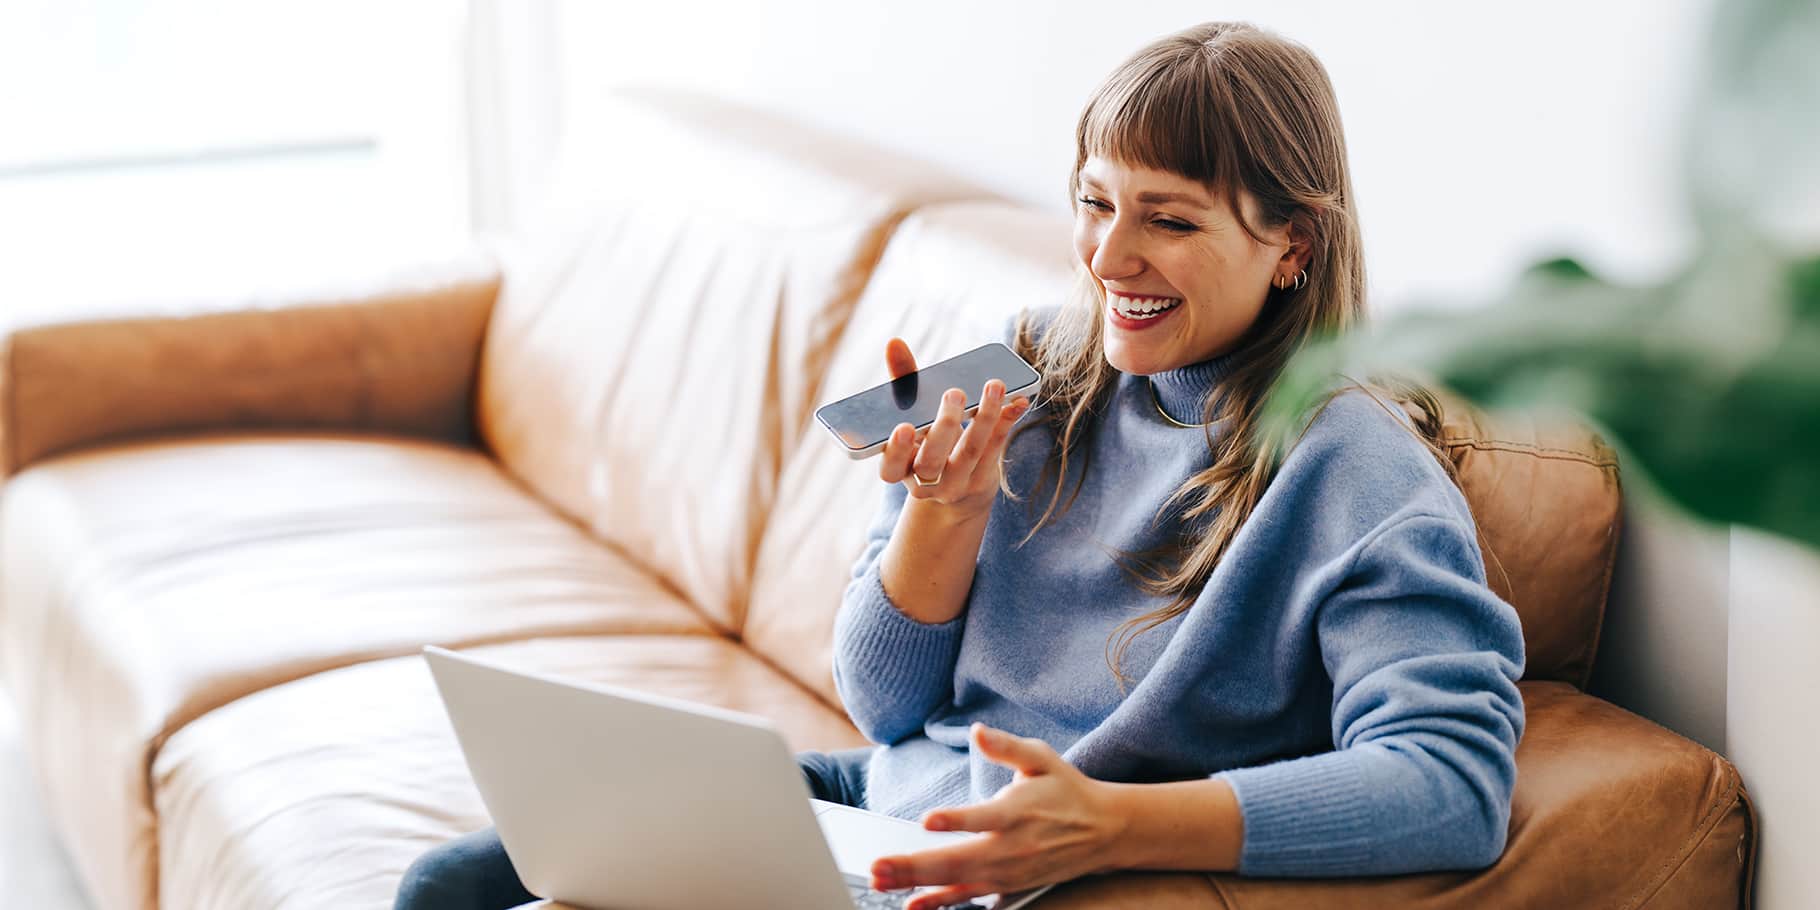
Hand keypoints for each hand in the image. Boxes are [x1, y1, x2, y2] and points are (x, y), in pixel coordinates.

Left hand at [869, 724, 1125, 908]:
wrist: (1103, 831)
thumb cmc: (1066, 789)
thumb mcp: (1042, 758)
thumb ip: (1007, 746)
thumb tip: (978, 731)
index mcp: (1018, 811)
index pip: (984, 818)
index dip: (956, 820)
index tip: (927, 819)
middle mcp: (1012, 847)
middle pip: (960, 859)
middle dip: (915, 865)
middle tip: (878, 866)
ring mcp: (1009, 872)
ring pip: (958, 883)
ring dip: (917, 885)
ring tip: (882, 882)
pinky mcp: (1008, 886)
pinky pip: (969, 898)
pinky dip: (941, 903)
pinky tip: (913, 906)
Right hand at [878, 338, 1032, 515]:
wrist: (955, 484)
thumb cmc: (927, 439)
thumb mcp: (910, 414)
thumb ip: (902, 381)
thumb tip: (894, 343)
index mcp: (898, 469)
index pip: (890, 468)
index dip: (896, 450)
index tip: (905, 427)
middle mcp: (924, 483)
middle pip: (931, 461)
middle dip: (944, 426)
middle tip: (954, 393)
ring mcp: (954, 486)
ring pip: (970, 452)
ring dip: (984, 416)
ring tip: (994, 386)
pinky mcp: (981, 481)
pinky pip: (995, 450)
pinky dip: (1006, 423)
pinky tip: (1018, 401)